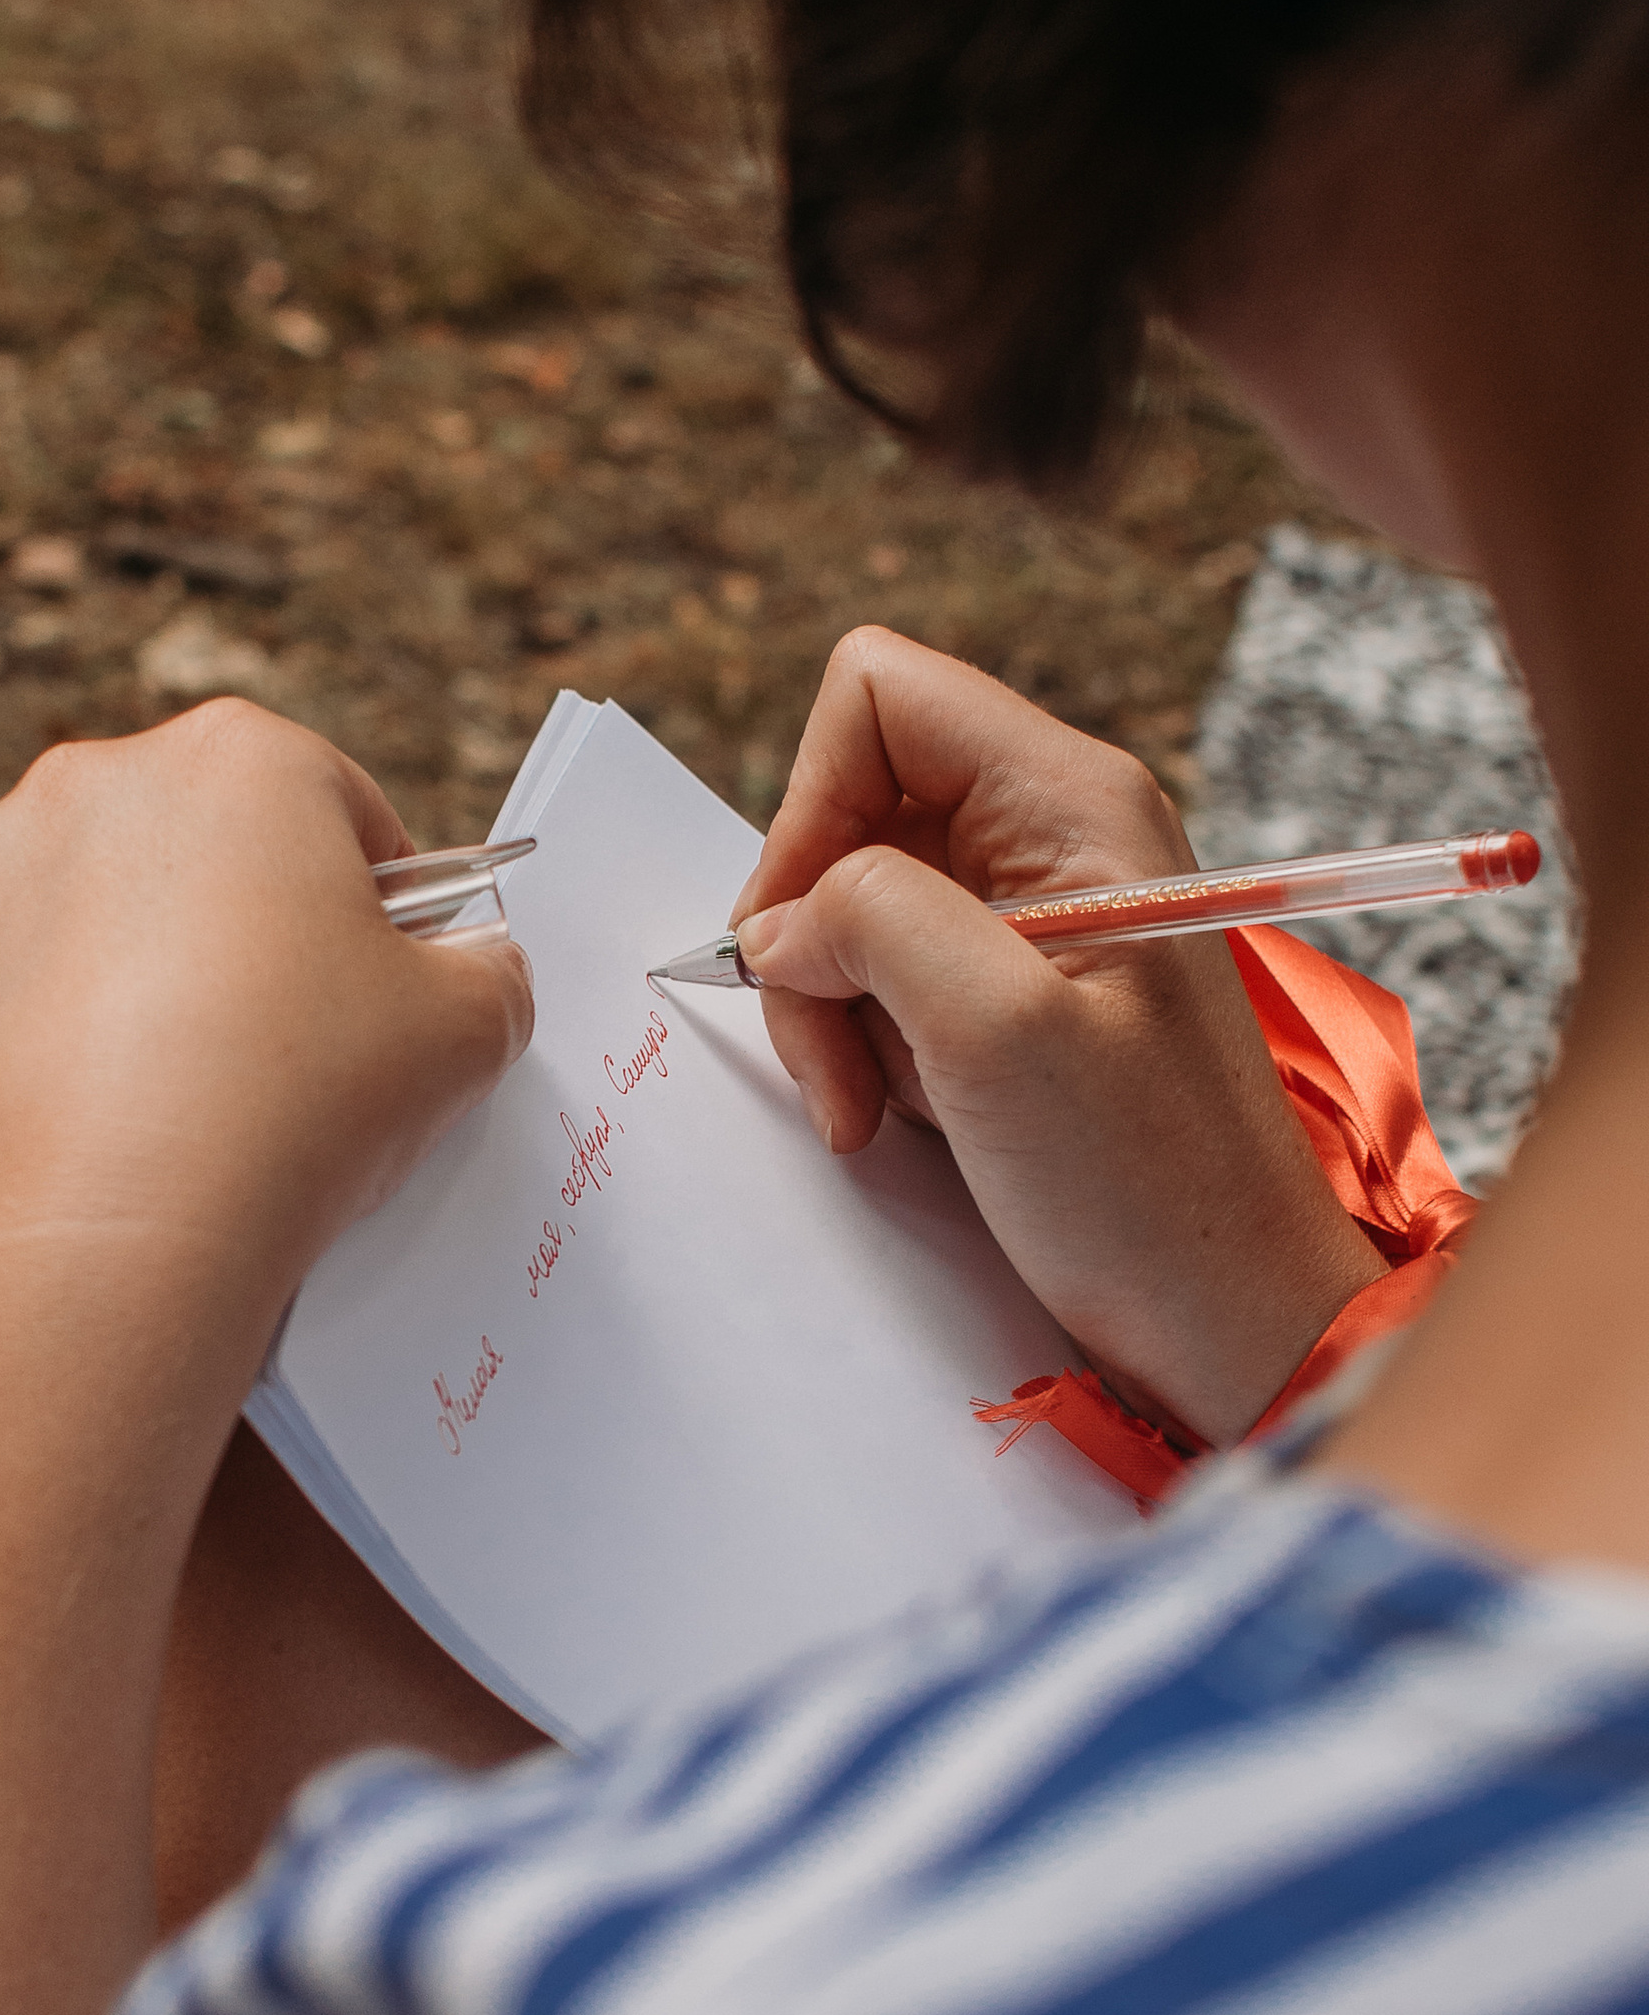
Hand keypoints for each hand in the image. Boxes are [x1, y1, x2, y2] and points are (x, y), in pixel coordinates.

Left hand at [0, 701, 531, 1372]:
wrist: (93, 1252)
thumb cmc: (295, 1117)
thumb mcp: (464, 1037)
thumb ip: (486, 976)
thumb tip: (472, 970)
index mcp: (240, 760)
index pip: (334, 808)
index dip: (369, 906)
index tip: (376, 993)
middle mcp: (89, 781)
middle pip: (194, 849)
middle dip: (233, 934)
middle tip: (274, 1061)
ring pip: (74, 917)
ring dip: (118, 984)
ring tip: (165, 1109)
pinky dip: (23, 1052)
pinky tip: (75, 1137)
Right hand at [732, 630, 1383, 1443]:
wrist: (1230, 1318)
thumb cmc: (1149, 1188)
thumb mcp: (997, 1033)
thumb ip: (875, 920)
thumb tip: (783, 921)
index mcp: (1072, 801)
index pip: (877, 696)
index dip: (808, 805)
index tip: (801, 941)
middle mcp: (1055, 834)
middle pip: (852, 808)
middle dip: (813, 935)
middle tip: (836, 1063)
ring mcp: (1037, 915)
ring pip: (856, 905)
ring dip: (836, 1012)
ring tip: (876, 1110)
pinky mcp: (1020, 994)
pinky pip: (893, 981)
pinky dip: (870, 1050)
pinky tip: (910, 1118)